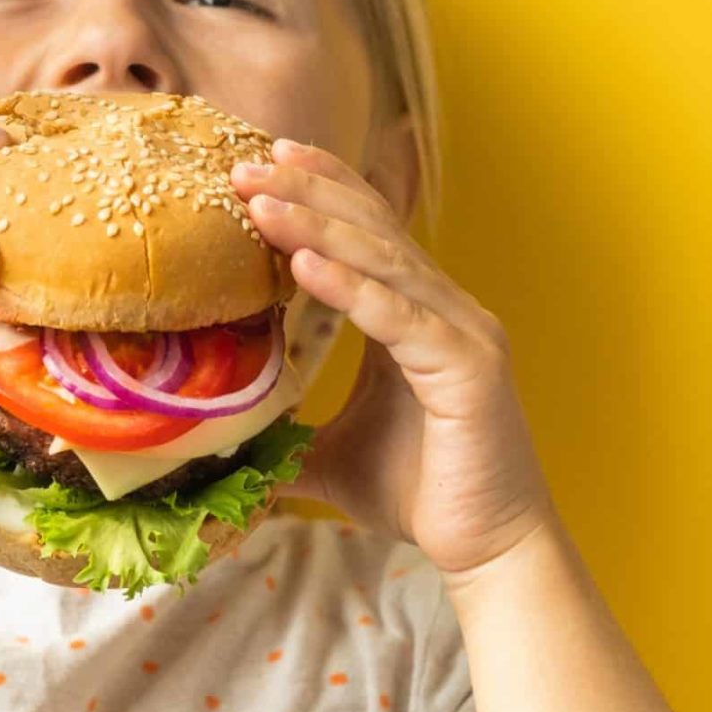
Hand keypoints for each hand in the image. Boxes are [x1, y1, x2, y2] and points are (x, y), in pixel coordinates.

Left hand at [231, 137, 558, 575]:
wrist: (488, 551)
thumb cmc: (421, 495)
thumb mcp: (332, 456)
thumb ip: (287, 438)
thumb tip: (223, 448)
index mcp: (415, 314)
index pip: (365, 231)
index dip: (320, 189)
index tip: (264, 160)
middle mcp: (443, 309)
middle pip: (370, 229)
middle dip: (307, 191)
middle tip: (245, 164)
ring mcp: (461, 333)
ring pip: (382, 262)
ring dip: (317, 226)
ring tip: (261, 201)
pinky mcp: (468, 369)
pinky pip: (400, 319)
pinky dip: (351, 288)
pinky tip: (304, 263)